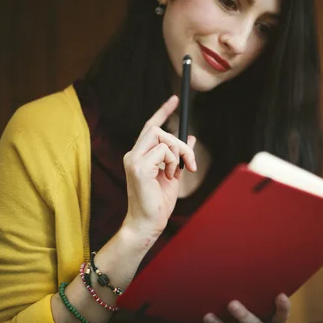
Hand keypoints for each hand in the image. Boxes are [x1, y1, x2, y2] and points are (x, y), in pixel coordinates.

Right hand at [122, 95, 196, 236]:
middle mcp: (133, 155)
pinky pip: (163, 151)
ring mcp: (133, 160)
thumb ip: (179, 156)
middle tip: (188, 161)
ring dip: (177, 153)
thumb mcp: (174, 175)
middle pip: (157, 129)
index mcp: (139, 156)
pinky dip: (172, 162)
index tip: (175, 99)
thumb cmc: (158, 203)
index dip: (162, 111)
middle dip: (178, 142)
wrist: (148, 223)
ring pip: (161, 137)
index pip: (150, 127)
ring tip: (176, 172)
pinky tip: (169, 176)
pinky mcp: (138, 167)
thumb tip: (190, 137)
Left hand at [203, 294, 290, 322]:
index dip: (282, 308)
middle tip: (232, 304)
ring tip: (208, 316)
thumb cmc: (258, 307)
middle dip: (243, 316)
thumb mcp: (263, 302)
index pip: (281, 316)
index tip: (280, 295)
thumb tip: (259, 254)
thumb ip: (261, 291)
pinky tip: (207, 320)